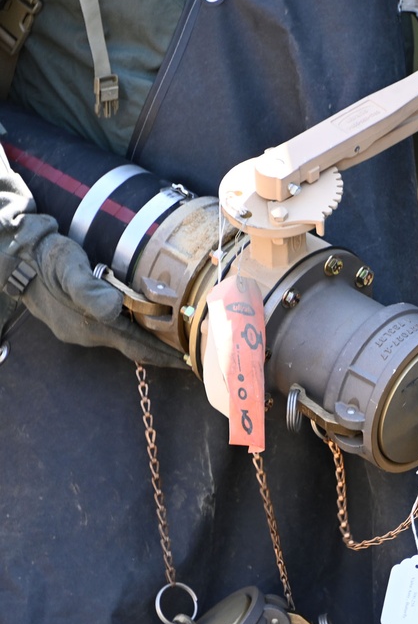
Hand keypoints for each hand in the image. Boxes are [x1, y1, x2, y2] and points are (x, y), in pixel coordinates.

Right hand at [0, 161, 186, 367]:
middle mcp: (88, 334)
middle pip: (135, 347)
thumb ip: (89, 290)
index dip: (165, 356)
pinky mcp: (77, 322)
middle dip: (163, 353)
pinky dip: (135, 331)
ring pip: (125, 339)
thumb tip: (114, 307)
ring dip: (150, 341)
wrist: (17, 259)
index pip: (138, 347)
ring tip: (178, 341)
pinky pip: (114, 331)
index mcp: (92, 325)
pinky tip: (147, 324)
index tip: (190, 364)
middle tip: (193, 355)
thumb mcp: (69, 268)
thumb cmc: (47, 260)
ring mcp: (81, 330)